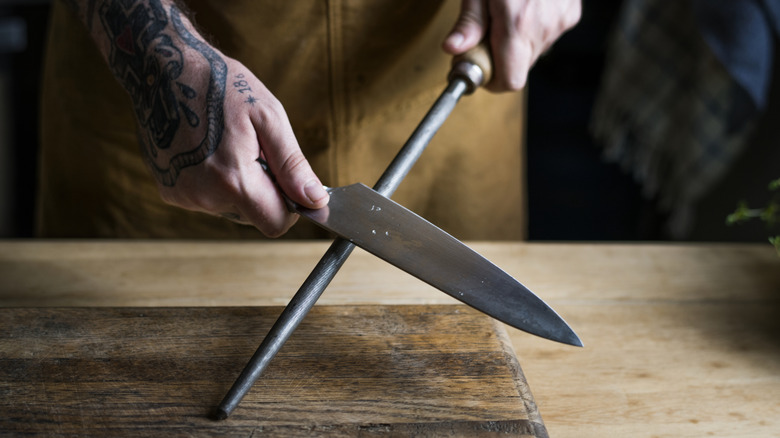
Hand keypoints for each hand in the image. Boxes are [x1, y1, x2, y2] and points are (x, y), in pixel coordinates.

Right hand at [149, 57, 329, 236]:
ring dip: (240, 185)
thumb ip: (292, 165)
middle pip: (254, 216)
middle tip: (254, 151)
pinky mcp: (170, 190)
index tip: (289, 183)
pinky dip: (217, 182)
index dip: (289, 208)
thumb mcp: (268, 117)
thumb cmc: (221, 85)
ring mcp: (184, 195)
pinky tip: (208, 149)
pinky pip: (209, 199)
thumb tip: (314, 200)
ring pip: (232, 208)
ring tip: (228, 145)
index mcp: (233, 180)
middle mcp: (204, 196)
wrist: (163, 68)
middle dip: (263, 190)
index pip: (275, 224)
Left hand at [443, 0, 580, 90]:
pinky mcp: (571, 13)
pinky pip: (547, 35)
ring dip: (515, 44)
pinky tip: (523, 7)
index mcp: (518, 23)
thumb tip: (453, 49)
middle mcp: (544, 26)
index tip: (476, 66)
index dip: (491, 80)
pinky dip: (532, 30)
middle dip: (498, 59)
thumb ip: (469, 21)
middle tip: (483, 35)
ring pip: (533, 53)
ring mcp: (561, 20)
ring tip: (503, 14)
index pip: (510, 81)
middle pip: (519, 69)